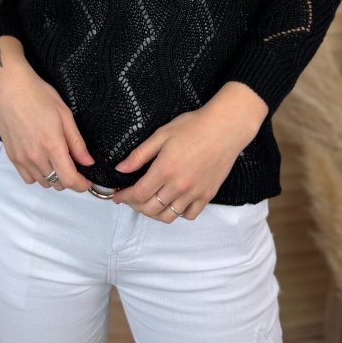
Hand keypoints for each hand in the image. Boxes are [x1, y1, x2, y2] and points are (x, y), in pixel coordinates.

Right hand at [0, 48, 94, 192]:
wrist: (9, 89)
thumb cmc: (38, 96)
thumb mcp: (65, 114)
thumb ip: (77, 142)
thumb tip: (88, 162)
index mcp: (52, 145)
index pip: (69, 179)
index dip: (81, 185)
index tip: (87, 181)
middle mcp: (36, 156)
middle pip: (57, 183)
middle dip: (69, 178)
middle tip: (72, 163)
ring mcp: (22, 158)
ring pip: (43, 182)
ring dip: (53, 178)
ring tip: (56, 160)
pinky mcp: (12, 156)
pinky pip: (28, 178)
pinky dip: (38, 175)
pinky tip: (41, 160)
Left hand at [109, 101, 254, 221]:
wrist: (225, 128)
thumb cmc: (193, 126)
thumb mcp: (162, 134)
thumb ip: (140, 154)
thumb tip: (121, 169)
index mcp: (165, 170)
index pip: (138, 194)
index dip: (124, 197)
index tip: (117, 195)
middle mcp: (179, 186)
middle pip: (150, 209)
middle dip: (135, 206)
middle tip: (130, 198)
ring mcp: (195, 193)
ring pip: (168, 216)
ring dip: (154, 212)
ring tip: (148, 202)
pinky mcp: (208, 195)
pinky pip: (189, 215)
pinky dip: (177, 213)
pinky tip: (172, 202)